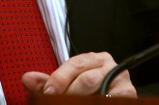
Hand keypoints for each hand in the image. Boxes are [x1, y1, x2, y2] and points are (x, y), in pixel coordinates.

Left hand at [21, 52, 136, 97]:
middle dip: (69, 94)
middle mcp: (109, 66)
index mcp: (93, 59)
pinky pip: (113, 99)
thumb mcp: (67, 85)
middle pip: (86, 79)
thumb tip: (27, 78)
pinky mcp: (130, 94)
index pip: (75, 64)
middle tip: (57, 101)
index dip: (59, 79)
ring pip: (99, 92)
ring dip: (83, 100)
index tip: (48, 91)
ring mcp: (122, 81)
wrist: (108, 100)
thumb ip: (50, 82)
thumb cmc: (87, 92)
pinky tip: (92, 103)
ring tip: (72, 103)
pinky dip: (100, 101)